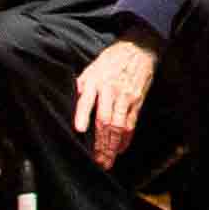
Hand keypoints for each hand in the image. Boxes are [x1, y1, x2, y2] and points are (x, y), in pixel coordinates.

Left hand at [75, 35, 155, 163]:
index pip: (87, 99)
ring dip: (112, 146)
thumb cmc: (111, 61)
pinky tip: (120, 149)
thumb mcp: (91, 68)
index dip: (83, 115)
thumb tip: (69, 103)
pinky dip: (126, 138)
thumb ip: (82, 87)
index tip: (79, 130)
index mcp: (95, 81)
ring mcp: (125, 97)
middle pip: (105, 119)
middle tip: (96, 161)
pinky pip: (131, 123)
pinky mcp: (137, 101)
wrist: (139, 48)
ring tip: (107, 161)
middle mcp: (110, 90)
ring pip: (118, 125)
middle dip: (100, 143)